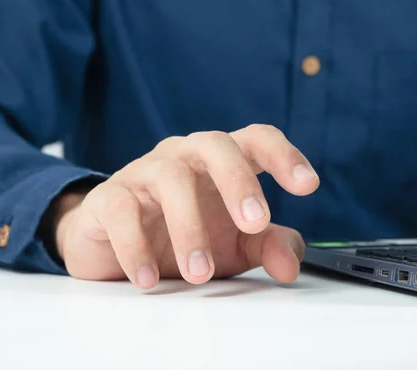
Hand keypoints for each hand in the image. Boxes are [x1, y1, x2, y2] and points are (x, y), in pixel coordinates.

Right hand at [54, 124, 318, 287]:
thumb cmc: (180, 235)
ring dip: (189, 227)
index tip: (308, 186)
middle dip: (238, 182)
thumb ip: (267, 246)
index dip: (284, 154)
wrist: (115, 245)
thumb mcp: (232, 244)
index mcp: (219, 162)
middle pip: (214, 145)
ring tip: (198, 273)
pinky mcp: (109, 198)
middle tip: (254, 224)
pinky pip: (122, 210)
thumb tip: (290, 266)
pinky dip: (136, 245)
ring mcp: (144, 172)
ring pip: (170, 178)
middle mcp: (184, 156)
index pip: (255, 139)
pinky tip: (148, 278)